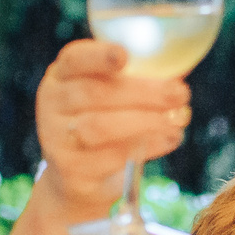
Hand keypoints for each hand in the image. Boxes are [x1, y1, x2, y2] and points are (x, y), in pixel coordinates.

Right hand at [33, 39, 189, 220]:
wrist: (77, 178)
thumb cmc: (105, 122)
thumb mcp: (113, 95)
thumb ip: (139, 78)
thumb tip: (181, 71)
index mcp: (62, 75)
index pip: (74, 59)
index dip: (98, 56)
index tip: (124, 56)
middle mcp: (53, 104)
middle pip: (95, 93)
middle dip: (144, 92)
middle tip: (180, 93)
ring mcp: (56, 139)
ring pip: (100, 127)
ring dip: (146, 121)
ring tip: (177, 120)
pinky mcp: (71, 170)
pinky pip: (111, 157)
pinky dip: (147, 146)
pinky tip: (169, 139)